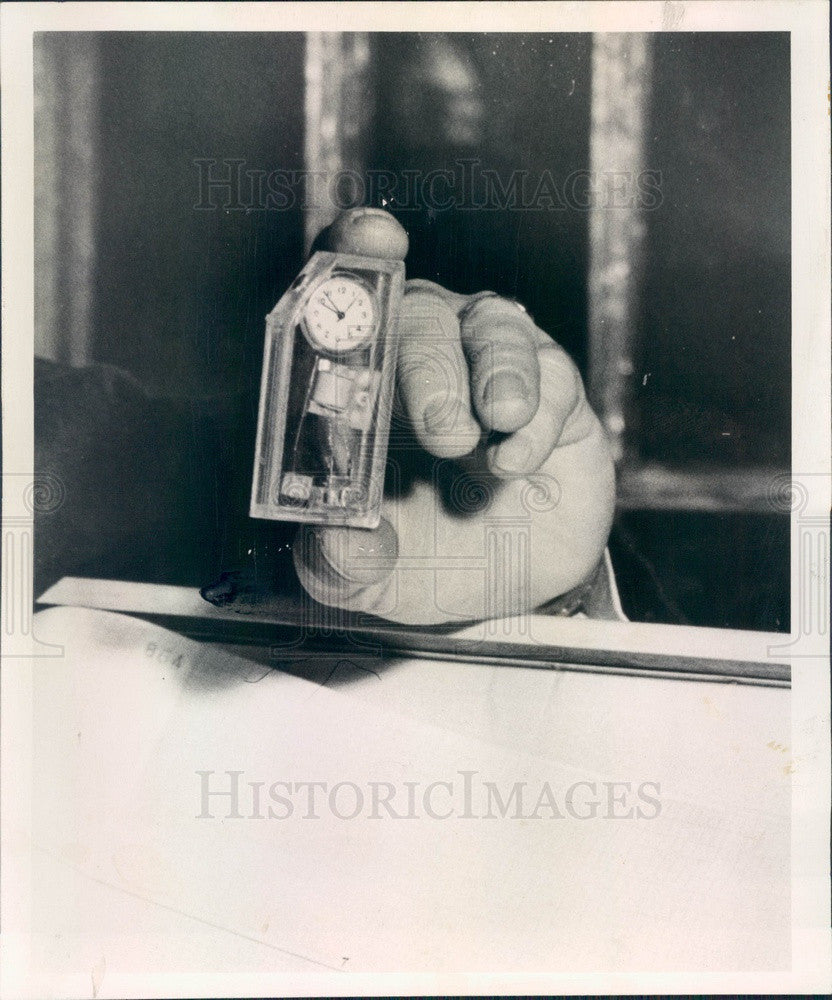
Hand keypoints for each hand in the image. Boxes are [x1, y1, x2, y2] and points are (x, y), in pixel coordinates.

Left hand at [294, 208, 615, 624]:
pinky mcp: (555, 398)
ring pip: (495, 327)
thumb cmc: (420, 560)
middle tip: (443, 430)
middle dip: (430, 364)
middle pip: (421, 314)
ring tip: (498, 422)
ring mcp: (490, 372)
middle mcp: (425, 360)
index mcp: (363, 385)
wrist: (501, 591)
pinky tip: (516, 461)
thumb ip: (339, 562)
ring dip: (496, 369)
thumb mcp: (363, 578)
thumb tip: (343, 543)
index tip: (369, 243)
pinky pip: (553, 379)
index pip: (349, 298)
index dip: (355, 257)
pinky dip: (538, 417)